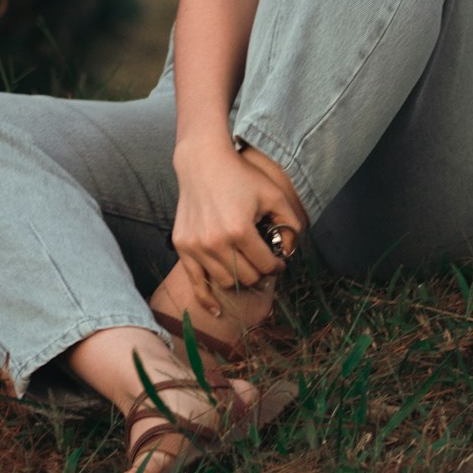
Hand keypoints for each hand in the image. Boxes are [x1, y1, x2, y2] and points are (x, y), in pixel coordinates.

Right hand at [171, 142, 300, 314]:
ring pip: (225, 282)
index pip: (266, 265)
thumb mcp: (273, 194)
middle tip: (264, 262)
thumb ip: (289, 223)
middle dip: (260, 273)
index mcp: (239, 230)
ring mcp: (196, 247)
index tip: (279, 260)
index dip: (278, 265)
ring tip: (246, 267)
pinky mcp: (183, 246)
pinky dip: (207, 299)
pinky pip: (196, 282)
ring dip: (239, 278)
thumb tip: (289, 251)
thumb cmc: (240, 176)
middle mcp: (215, 242)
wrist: (202, 162)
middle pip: (246, 277)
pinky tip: (217, 310)